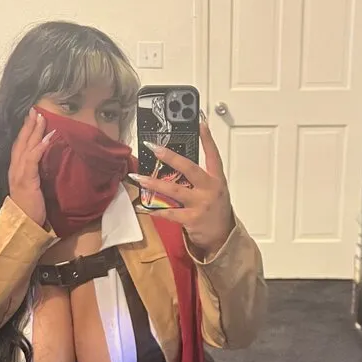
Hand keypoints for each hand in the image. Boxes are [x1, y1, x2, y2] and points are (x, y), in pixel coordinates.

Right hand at [8, 108, 53, 226]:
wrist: (23, 224)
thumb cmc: (31, 208)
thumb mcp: (32, 188)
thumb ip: (35, 175)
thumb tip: (45, 164)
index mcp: (16, 170)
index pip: (19, 146)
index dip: (25, 131)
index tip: (31, 118)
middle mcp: (14, 168)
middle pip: (21, 142)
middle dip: (28, 125)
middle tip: (35, 110)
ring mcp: (19, 173)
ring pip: (26, 146)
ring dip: (34, 130)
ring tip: (41, 116)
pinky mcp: (26, 179)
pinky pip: (33, 158)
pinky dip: (41, 146)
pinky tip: (49, 136)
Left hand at [131, 117, 234, 256]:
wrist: (223, 238)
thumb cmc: (216, 211)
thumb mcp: (215, 192)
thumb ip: (201, 179)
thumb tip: (177, 166)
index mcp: (217, 180)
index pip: (213, 156)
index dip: (207, 139)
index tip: (200, 123)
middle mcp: (210, 189)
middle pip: (190, 169)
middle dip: (171, 157)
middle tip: (155, 148)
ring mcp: (201, 204)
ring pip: (174, 190)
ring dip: (154, 184)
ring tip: (138, 177)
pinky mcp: (191, 219)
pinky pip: (169, 212)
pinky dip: (154, 210)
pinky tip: (142, 207)